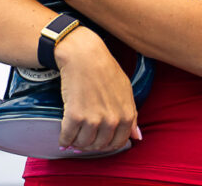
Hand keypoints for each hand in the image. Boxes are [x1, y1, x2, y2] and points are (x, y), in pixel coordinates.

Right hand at [56, 27, 141, 153]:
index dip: (106, 143)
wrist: (84, 55)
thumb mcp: (125, 89)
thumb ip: (133, 114)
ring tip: (75, 130)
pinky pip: (67, 138)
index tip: (98, 138)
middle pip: (99, 146)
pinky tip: (64, 134)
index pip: (118, 143)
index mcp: (127, 115)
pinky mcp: (75, 116)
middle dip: (91, 142)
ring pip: (83, 144)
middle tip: (84, 132)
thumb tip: (137, 137)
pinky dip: (64, 139)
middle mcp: (112, 120)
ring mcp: (93, 119)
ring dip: (77, 141)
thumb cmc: (105, 69)